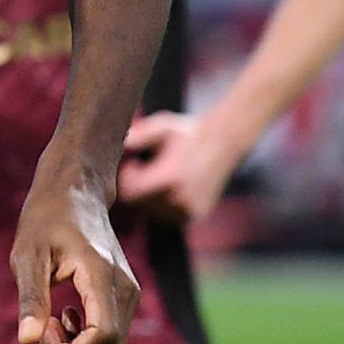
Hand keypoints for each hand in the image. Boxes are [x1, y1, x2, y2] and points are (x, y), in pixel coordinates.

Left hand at [10, 173, 137, 343]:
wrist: (75, 194)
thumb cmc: (45, 220)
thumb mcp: (28, 256)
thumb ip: (31, 298)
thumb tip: (27, 341)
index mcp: (101, 277)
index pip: (104, 337)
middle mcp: (124, 290)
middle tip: (42, 328)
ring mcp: (128, 295)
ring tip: (49, 320)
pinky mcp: (124, 297)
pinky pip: (111, 337)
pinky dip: (84, 339)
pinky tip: (61, 316)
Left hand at [116, 110, 239, 224]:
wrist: (224, 142)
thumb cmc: (188, 132)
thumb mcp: (161, 128)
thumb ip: (138, 137)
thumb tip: (119, 146)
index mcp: (169, 179)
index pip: (128, 193)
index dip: (125, 177)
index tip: (133, 161)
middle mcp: (179, 199)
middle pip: (137, 204)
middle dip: (134, 186)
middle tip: (145, 165)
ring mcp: (188, 211)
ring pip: (150, 212)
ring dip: (147, 195)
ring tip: (160, 173)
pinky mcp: (194, 215)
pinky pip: (166, 216)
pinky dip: (162, 203)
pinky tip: (170, 184)